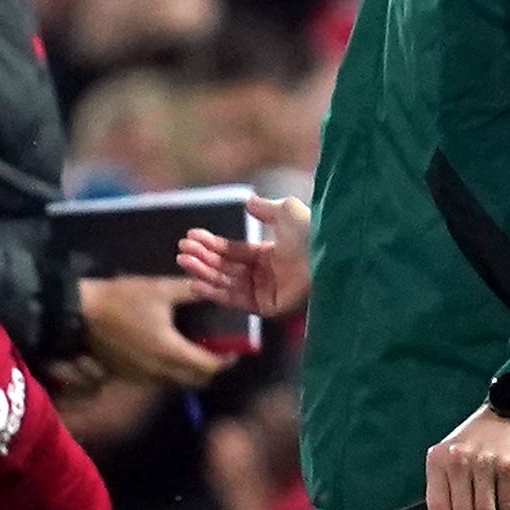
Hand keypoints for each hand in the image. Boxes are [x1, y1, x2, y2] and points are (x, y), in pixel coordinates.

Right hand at [78, 275, 236, 389]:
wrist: (77, 314)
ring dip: (191, 370)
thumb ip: (190, 290)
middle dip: (212, 368)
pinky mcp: (127, 377)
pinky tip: (170, 351)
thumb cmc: (120, 300)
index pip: (210, 367)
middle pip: (196, 380)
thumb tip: (215, 288)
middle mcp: (159, 373)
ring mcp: (142, 378)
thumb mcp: (158, 289)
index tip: (236, 348)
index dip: (227, 360)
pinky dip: (172, 371)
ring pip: (178, 382)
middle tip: (219, 349)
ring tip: (196, 348)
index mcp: (171, 353)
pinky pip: (159, 380)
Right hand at [177, 195, 311, 318]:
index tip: (191, 236)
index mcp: (271, 254)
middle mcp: (266, 274)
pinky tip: (196, 283)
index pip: (235, 252)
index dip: (213, 245)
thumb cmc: (311, 233)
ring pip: (228, 283)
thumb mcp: (286, 211)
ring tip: (183, 261)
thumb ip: (265, 208)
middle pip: (228, 268)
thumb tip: (248, 201)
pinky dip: (215, 292)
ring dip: (205, 272)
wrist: (327, 256)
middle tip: (182, 249)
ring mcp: (266, 292)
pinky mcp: (267, 307)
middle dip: (204, 258)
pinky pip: (236, 300)